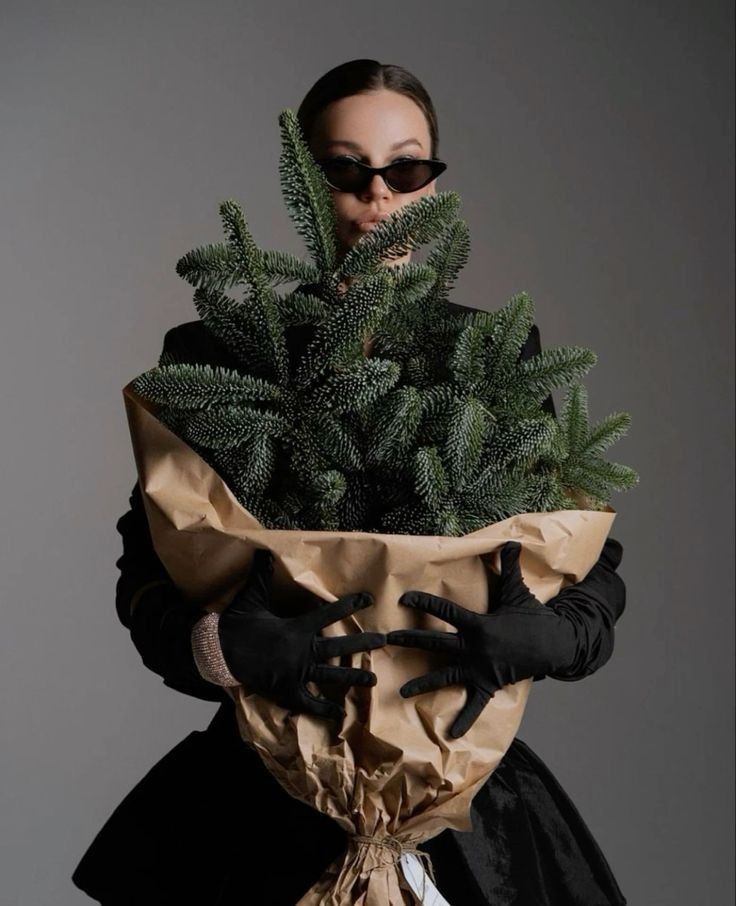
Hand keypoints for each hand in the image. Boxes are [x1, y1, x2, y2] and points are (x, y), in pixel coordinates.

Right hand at [219, 548, 385, 724]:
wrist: (218, 653)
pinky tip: (339, 715)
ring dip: (353, 677)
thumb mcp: (251, 597)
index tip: (368, 599)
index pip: (329, 613)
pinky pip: (309, 703)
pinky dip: (324, 710)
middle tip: (383, 641)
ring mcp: (296, 673)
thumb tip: (263, 550)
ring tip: (373, 680)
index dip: (350, 605)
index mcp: (297, 627)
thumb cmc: (236, 624)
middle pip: (339, 646)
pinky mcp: (287, 692)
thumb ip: (261, 575)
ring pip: (331, 675)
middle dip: (362, 643)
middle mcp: (302, 651)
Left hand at [386, 541, 577, 737]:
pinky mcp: (489, 684)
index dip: (424, 604)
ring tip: (401, 691)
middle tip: (388, 640)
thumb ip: (508, 568)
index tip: (404, 599)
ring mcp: (480, 668)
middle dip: (411, 641)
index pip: (445, 612)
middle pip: (436, 644)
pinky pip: (475, 704)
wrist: (554, 644)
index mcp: (478, 624)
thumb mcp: (517, 591)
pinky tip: (450, 735)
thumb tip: (511, 542)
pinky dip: (464, 720)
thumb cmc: (532, 616)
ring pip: (446, 676)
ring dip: (423, 683)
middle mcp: (474, 647)